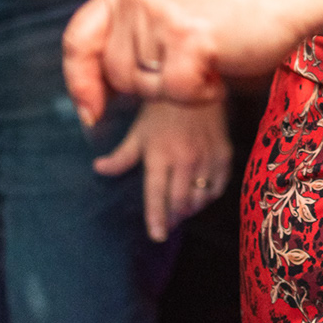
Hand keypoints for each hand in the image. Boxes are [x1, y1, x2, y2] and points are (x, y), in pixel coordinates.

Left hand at [62, 0, 303, 126]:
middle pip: (114, 72)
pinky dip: (201, 95)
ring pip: (143, 86)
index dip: (79, 82)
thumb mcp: (162, 16)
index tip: (91, 113)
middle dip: (149, 86)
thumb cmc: (228, 16)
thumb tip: (89, 100)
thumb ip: (124, 42)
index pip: (77, 40)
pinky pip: (175, 93)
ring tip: (206, 62)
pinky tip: (218, 72)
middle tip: (187, 67)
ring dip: (178, 89)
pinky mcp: (187, 37)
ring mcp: (160, 13)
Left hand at [94, 99, 233, 241]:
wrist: (195, 86)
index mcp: (159, 156)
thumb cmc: (161, 110)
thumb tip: (98, 169)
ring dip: (191, 209)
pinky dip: (209, 196)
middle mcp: (184, 160)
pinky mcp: (224, 155)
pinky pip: (219, 186)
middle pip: (180, 202)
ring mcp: (206, 158)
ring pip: (200, 198)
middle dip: (173, 217)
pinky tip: (202, 195)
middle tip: (169, 224)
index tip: (157, 236)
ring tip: (183, 210)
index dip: (156, 219)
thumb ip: (120, 157)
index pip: (156, 196)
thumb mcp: (138, 132)